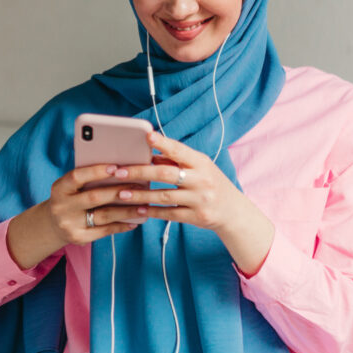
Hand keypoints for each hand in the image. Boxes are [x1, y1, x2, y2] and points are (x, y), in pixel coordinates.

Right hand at [45, 164, 147, 244]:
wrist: (52, 224)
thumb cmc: (69, 199)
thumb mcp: (70, 188)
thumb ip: (87, 179)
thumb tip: (120, 170)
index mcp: (59, 188)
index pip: (77, 177)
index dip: (96, 171)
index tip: (117, 167)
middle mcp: (62, 206)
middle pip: (94, 197)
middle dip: (119, 191)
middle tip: (140, 187)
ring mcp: (69, 224)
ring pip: (103, 216)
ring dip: (127, 211)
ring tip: (144, 206)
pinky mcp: (78, 238)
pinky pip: (104, 231)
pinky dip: (121, 225)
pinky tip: (134, 222)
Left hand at [114, 132, 274, 274]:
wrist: (234, 211)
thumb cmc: (210, 183)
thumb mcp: (199, 168)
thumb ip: (176, 161)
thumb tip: (149, 152)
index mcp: (201, 163)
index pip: (179, 150)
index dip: (163, 143)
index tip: (146, 136)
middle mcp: (202, 180)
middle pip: (166, 173)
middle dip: (140, 171)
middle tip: (119, 171)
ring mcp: (200, 199)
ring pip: (164, 196)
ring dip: (140, 194)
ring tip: (121, 193)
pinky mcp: (197, 216)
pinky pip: (169, 214)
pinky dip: (152, 211)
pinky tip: (138, 210)